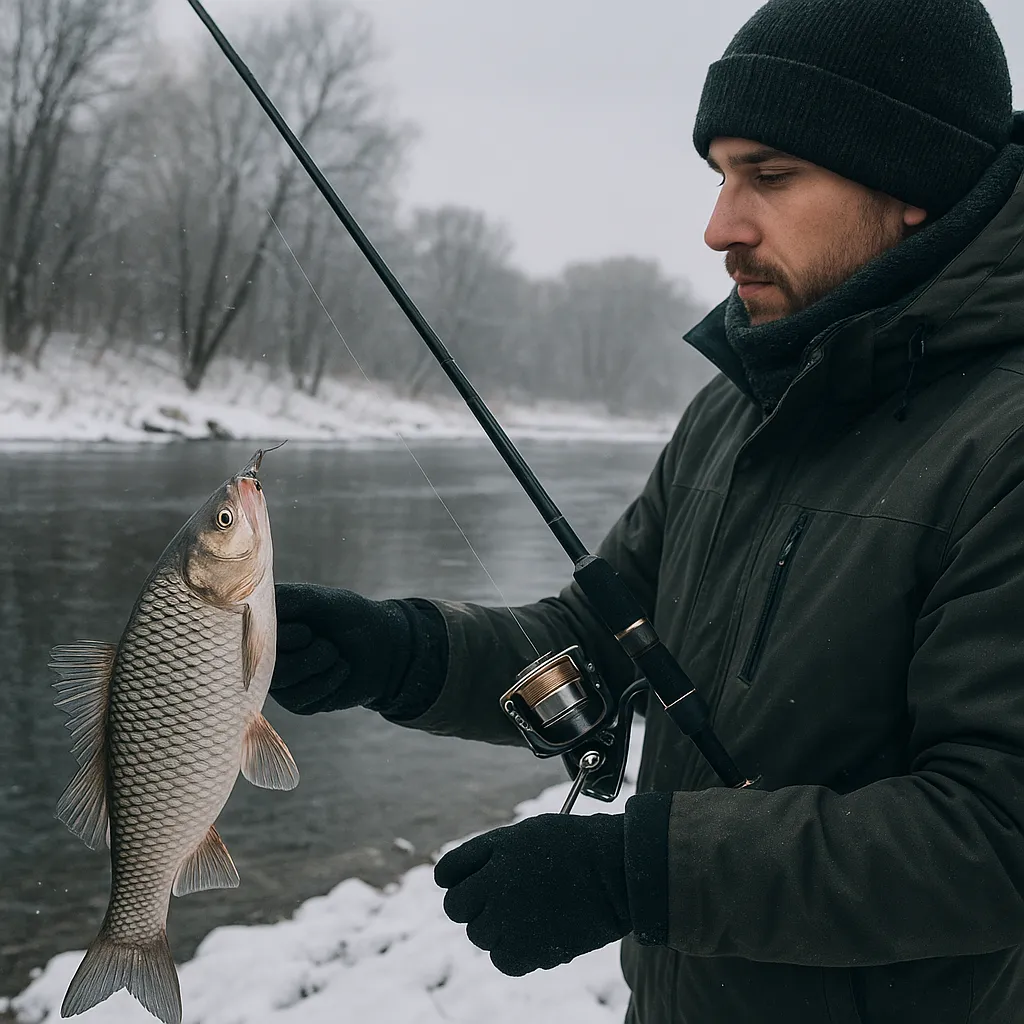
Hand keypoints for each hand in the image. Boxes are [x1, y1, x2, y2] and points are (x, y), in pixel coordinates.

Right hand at [270, 583, 445, 715]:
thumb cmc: (348, 616)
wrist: (384, 646)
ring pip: (281, 681)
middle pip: (262, 660)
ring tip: (334, 652)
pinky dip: (328, 682)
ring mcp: (280, 681)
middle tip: (322, 639)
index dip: (279, 634)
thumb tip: (255, 609)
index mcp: (266, 625)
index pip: (247, 633)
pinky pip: (301, 699)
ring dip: (317, 663)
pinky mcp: (297, 703)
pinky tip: (340, 670)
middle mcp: (266, 654)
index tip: (307, 629)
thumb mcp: (319, 599)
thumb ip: (287, 600)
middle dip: (302, 649)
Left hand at [433, 811, 631, 975]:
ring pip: (479, 936)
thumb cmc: (580, 846)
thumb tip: (473, 877)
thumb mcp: (531, 834)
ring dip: (496, 930)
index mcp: (495, 851)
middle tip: (497, 905)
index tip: (465, 885)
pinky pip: (502, 960)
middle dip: (472, 907)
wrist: (618, 870)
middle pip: (456, 908)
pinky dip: (514, 954)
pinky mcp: (528, 948)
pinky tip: (533, 938)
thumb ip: (496, 854)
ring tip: (526, 918)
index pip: (447, 872)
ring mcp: (508, 918)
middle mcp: (494, 884)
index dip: (454, 879)